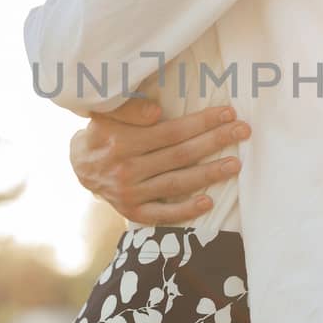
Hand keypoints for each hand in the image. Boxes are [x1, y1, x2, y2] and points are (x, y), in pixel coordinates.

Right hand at [69, 97, 250, 224]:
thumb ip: (129, 108)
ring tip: (235, 164)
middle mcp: (127, 169)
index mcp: (123, 142)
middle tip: (243, 131)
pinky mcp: (132, 212)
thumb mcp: (107, 112)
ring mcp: (130, 193)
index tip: (228, 113)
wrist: (79, 166)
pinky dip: (186, 210)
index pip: (172, 131)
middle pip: (180, 155)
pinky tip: (209, 202)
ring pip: (177, 183)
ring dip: (209, 174)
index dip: (202, 122)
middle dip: (215, 141)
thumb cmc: (102, 132)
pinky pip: (163, 214)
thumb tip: (156, 112)